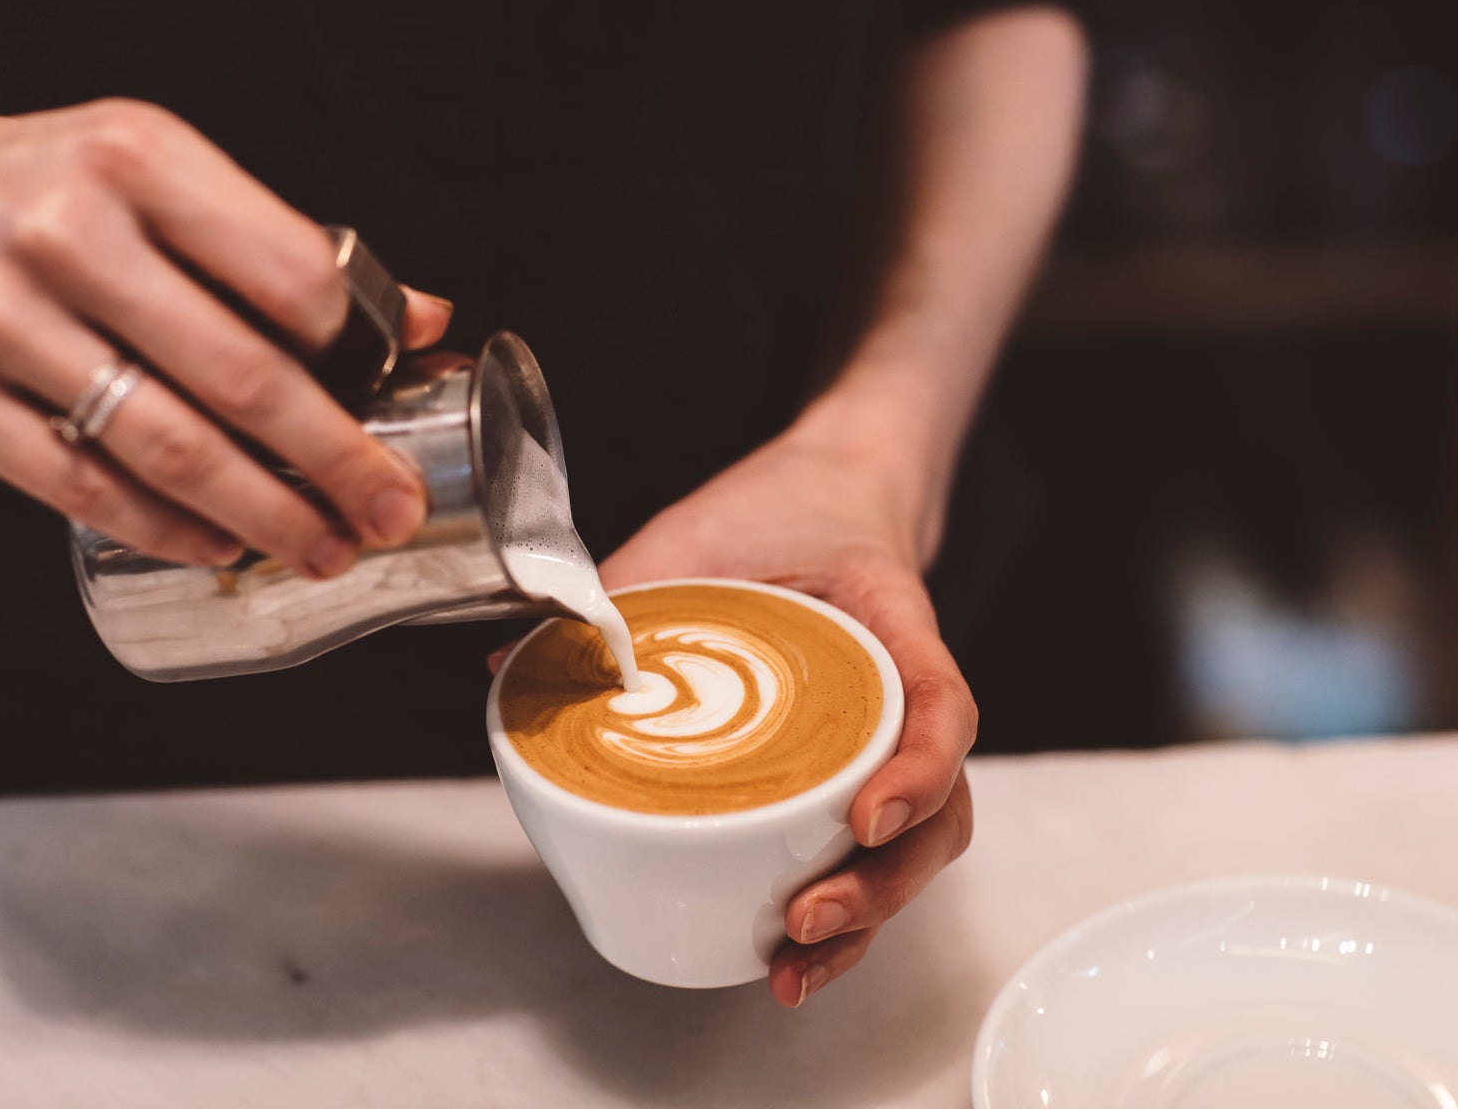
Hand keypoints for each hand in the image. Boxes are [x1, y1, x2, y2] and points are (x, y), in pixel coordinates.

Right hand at [0, 91, 450, 575]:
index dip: (357, 355)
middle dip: (335, 462)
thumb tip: (422, 318)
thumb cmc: (19, 187)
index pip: (290, 271)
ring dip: (264, 515)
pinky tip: (218, 544)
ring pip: (166, 446)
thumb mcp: (144, 172)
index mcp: (136, 155)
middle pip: (242, 375)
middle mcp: (64, 227)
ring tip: (320, 546)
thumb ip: (277, 244)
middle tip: (389, 511)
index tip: (393, 409)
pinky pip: (79, 487)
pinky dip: (165, 529)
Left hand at [593, 429, 977, 1007]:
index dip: (919, 771)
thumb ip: (623, 588)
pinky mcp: (853, 772)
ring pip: (916, 847)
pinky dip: (840, 906)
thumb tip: (516, 665)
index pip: (941, 703)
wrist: (827, 492)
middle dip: (883, 883)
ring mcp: (888, 742)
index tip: (866, 816)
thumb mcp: (701, 532)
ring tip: (793, 966)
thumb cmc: (782, 509)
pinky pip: (867, 847)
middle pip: (941, 812)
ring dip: (866, 916)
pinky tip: (783, 955)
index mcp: (892, 624)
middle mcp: (906, 697)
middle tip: (806, 917)